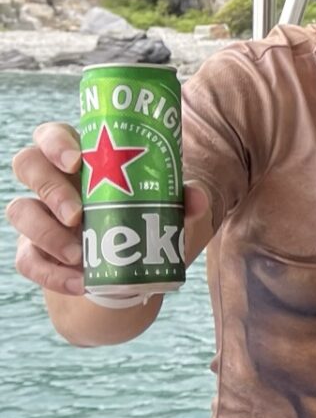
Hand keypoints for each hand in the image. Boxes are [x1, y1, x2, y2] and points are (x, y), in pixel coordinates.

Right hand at [9, 121, 206, 297]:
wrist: (133, 267)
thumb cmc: (147, 218)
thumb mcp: (171, 207)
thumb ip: (185, 199)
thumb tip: (195, 199)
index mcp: (80, 157)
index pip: (51, 134)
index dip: (55, 143)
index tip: (75, 160)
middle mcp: (52, 181)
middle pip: (27, 165)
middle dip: (49, 188)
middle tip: (77, 213)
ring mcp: (39, 214)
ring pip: (20, 211)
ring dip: (47, 234)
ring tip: (79, 255)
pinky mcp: (35, 250)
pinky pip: (28, 260)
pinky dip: (51, 274)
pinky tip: (79, 283)